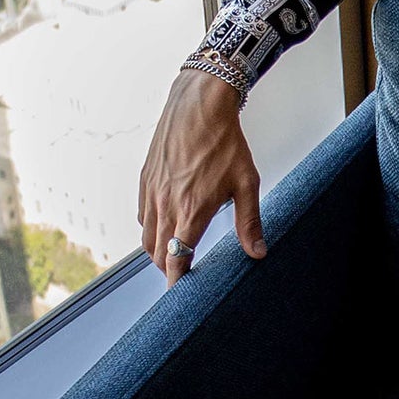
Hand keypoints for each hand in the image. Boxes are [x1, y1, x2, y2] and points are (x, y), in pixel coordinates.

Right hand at [138, 70, 265, 284]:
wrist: (198, 105)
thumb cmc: (224, 141)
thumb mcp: (246, 183)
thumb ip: (249, 222)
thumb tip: (257, 252)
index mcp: (191, 209)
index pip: (176, 257)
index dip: (176, 280)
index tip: (179, 293)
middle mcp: (165, 203)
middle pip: (156, 252)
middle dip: (167, 267)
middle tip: (181, 274)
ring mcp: (151, 191)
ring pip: (145, 235)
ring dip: (157, 249)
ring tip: (174, 253)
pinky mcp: (144, 179)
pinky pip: (141, 214)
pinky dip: (149, 227)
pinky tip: (165, 224)